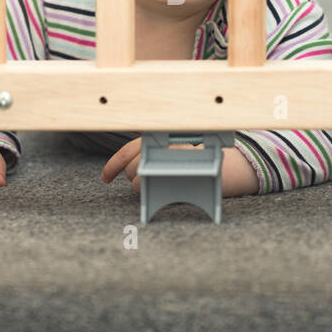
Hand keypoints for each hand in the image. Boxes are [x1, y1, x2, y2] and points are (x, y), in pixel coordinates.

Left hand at [101, 138, 260, 196]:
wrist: (227, 170)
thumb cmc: (198, 160)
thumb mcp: (174, 149)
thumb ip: (153, 152)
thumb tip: (127, 167)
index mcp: (161, 138)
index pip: (129, 150)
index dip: (113, 164)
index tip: (105, 177)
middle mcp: (163, 149)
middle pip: (132, 166)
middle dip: (133, 174)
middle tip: (148, 175)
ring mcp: (168, 166)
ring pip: (138, 182)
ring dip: (143, 185)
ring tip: (161, 179)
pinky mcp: (174, 182)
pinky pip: (150, 192)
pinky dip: (151, 194)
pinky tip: (160, 192)